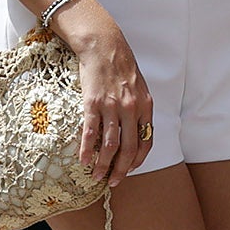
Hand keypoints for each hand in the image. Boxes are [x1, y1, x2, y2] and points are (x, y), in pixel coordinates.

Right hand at [56, 2, 152, 185]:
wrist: (105, 46)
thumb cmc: (122, 67)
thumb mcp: (140, 88)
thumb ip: (139, 109)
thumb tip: (136, 130)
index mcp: (145, 107)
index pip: (146, 141)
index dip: (138, 159)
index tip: (129, 170)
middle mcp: (131, 109)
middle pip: (128, 147)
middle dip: (121, 169)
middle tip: (114, 182)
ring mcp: (112, 107)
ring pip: (109, 144)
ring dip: (103, 164)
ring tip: (97, 176)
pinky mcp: (93, 103)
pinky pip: (91, 132)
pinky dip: (87, 149)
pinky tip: (83, 160)